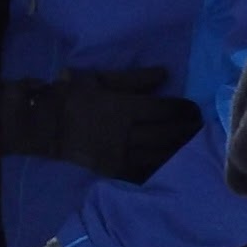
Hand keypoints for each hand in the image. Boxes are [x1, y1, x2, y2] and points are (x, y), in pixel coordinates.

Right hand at [0, 68, 205, 183]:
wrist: (45, 126)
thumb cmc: (74, 96)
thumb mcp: (102, 79)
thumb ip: (135, 78)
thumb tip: (165, 74)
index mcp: (124, 108)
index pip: (164, 110)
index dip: (183, 109)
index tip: (194, 108)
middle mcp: (125, 134)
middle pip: (166, 134)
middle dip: (187, 130)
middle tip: (200, 126)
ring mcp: (120, 155)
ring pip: (159, 155)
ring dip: (179, 150)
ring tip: (193, 143)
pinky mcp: (114, 171)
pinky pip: (143, 172)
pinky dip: (161, 168)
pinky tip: (173, 164)